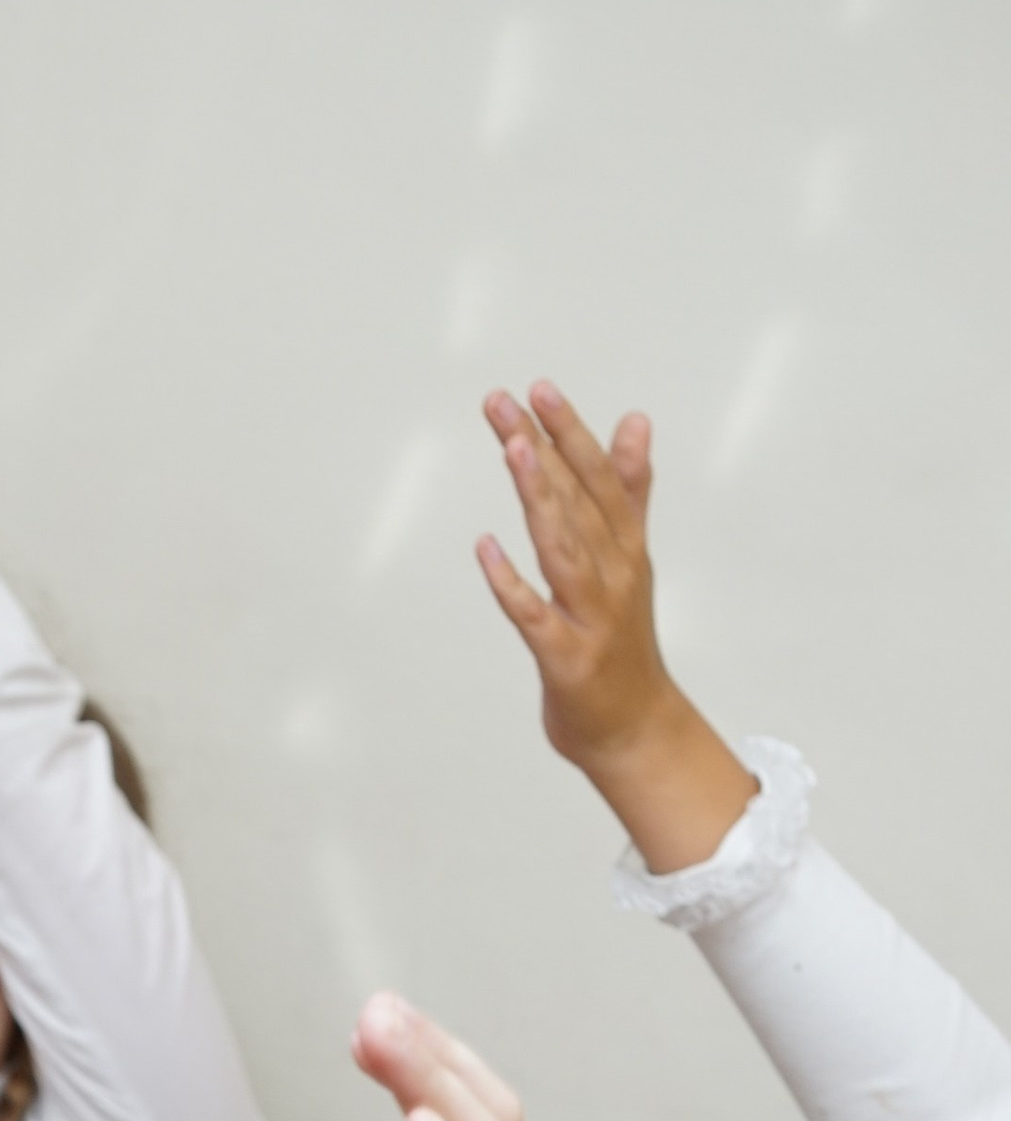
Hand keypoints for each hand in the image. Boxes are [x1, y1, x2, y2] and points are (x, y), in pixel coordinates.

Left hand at [476, 381, 754, 870]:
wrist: (636, 731)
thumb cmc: (622, 642)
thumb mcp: (630, 558)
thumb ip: (630, 489)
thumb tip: (634, 420)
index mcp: (626, 549)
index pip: (600, 479)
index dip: (571, 433)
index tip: (540, 388)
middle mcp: (613, 575)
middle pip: (579, 502)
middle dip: (546, 449)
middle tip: (509, 401)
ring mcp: (591, 617)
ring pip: (563, 548)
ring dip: (541, 498)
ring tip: (513, 449)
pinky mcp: (566, 659)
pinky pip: (535, 617)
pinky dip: (511, 584)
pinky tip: (485, 548)